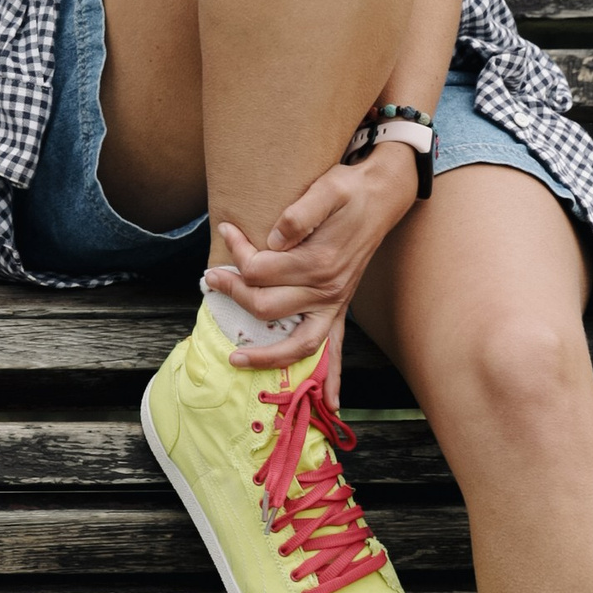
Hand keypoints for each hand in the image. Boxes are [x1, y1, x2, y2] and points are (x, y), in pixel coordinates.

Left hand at [203, 141, 418, 367]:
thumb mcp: (329, 188)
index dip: (238, 252)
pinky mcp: (339, 309)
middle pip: (268, 307)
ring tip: (236, 360)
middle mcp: (328, 289)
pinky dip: (333, 380)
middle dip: (234, 294)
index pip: (262, 269)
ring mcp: (335, 304)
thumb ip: (302, 212)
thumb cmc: (350, 192)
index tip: (225, 231)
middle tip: (211, 279)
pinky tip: (331, 404)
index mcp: (320, 262)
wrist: (381, 197)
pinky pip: (336, 351)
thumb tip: (274, 238)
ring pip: (299, 344)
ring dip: (267, 357)